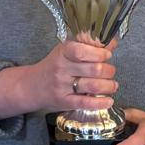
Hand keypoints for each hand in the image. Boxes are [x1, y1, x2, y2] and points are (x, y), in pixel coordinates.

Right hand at [0, 36, 116, 118]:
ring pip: (93, 86)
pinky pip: (86, 103)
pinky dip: (100, 102)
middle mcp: (62, 69)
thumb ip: (88, 46)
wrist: (32, 86)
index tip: (107, 54)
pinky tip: (108, 101)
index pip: (82, 51)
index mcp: (63, 53)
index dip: (99, 53)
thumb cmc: (53, 66)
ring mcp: (62, 86)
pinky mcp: (64, 102)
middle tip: (111, 71)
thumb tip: (111, 42)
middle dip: (109, 70)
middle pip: (94, 69)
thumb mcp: (66, 51)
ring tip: (112, 85)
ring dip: (108, 86)